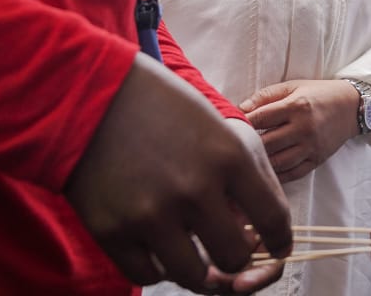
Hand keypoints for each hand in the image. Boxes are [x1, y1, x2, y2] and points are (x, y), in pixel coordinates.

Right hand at [65, 55, 292, 291]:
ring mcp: (151, 215)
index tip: (277, 248)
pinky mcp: (112, 232)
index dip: (280, 241)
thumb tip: (264, 228)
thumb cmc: (161, 105)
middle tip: (227, 249)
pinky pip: (149, 275)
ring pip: (195, 277)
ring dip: (200, 271)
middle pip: (236, 257)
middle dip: (238, 258)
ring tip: (195, 255)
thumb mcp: (217, 125)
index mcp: (229, 156)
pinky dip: (159, 268)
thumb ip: (246, 174)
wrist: (90, 93)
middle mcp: (194, 189)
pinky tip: (160, 249)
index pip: (273, 219)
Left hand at [241, 80, 359, 182]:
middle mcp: (304, 128)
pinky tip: (264, 172)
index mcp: (297, 106)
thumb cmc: (319, 94)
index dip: (241, 123)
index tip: (227, 126)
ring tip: (246, 161)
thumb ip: (266, 96)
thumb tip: (240, 108)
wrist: (352, 107)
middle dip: (247, 145)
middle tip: (232, 147)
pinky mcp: (317, 160)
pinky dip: (276, 176)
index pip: (260, 118)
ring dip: (260, 163)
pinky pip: (292, 174)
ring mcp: (311, 147)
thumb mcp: (293, 86)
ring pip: (277, 162)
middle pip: (266, 143)